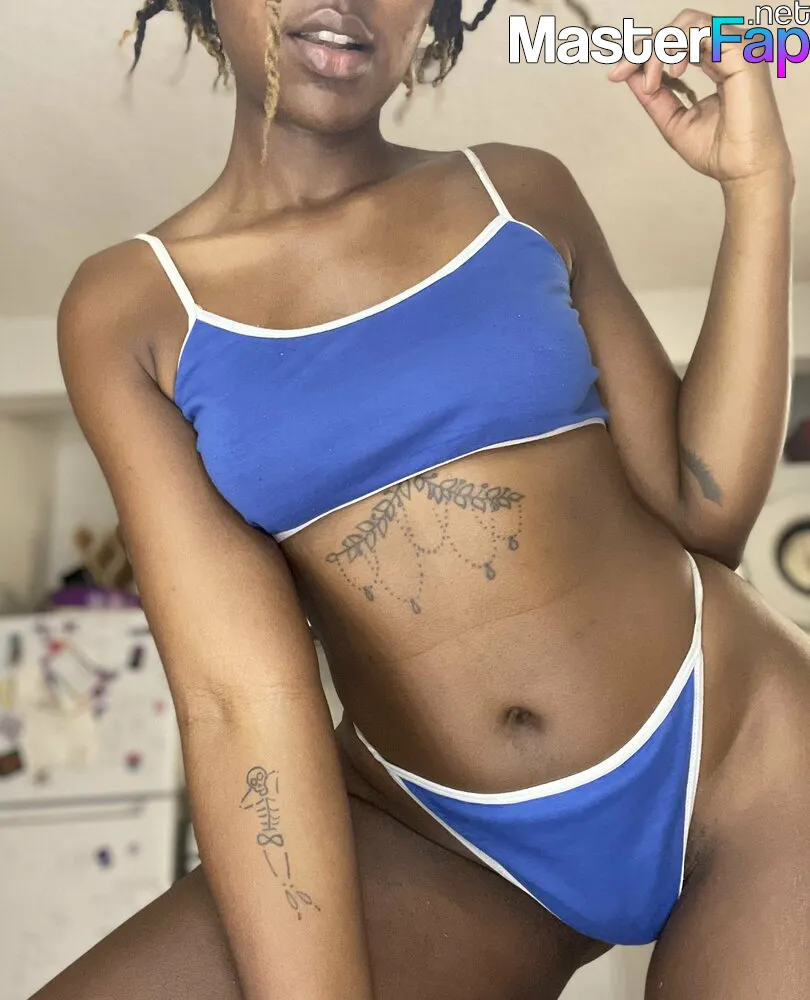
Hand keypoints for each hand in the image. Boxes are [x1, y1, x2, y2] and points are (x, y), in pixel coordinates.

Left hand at [607, 8, 793, 188]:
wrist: (741, 171)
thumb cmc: (717, 152)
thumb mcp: (672, 119)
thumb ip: (654, 95)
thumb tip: (630, 73)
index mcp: (715, 62)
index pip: (676, 42)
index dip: (643, 52)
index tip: (616, 74)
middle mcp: (727, 50)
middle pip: (678, 27)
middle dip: (644, 48)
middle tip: (623, 71)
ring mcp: (737, 48)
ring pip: (688, 23)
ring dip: (659, 48)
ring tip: (652, 81)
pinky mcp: (743, 52)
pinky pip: (703, 31)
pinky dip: (679, 47)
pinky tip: (673, 72)